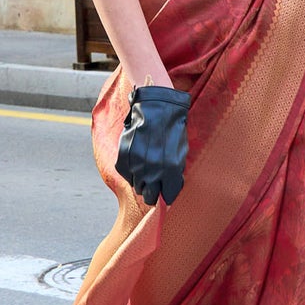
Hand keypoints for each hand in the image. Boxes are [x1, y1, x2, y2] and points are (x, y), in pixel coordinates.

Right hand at [115, 84, 190, 205]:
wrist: (155, 107)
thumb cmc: (171, 129)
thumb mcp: (180, 152)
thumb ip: (175, 173)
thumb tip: (169, 189)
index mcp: (171, 170)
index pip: (168, 195)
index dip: (167, 196)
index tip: (166, 194)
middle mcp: (153, 171)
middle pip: (150, 196)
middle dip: (153, 193)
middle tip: (155, 186)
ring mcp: (136, 165)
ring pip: (137, 187)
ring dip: (142, 181)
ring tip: (147, 168)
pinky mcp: (124, 159)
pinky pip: (126, 175)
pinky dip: (131, 172)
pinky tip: (138, 161)